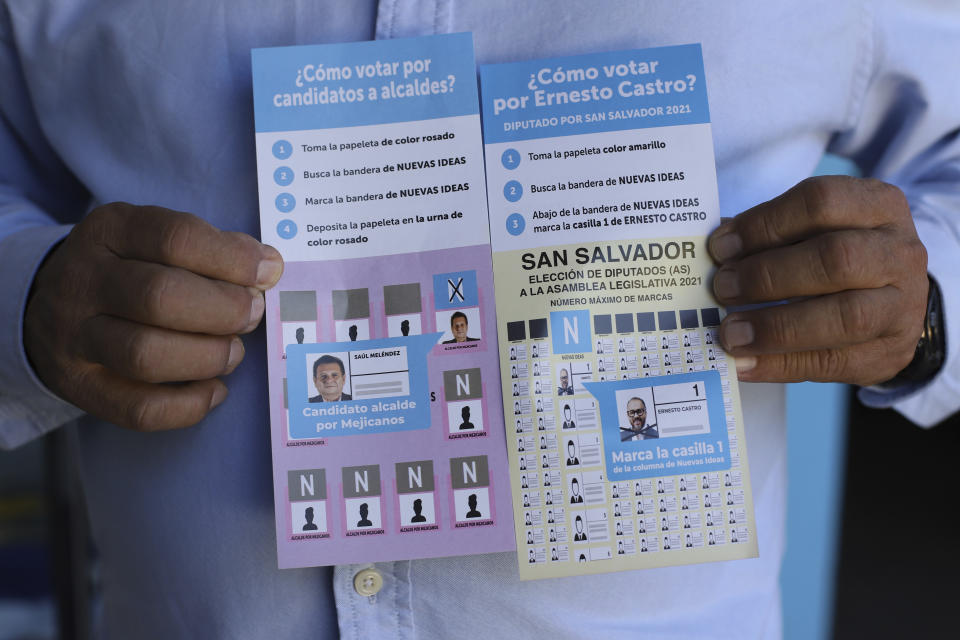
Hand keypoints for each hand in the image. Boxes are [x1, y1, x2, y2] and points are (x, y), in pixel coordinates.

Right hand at [24, 203, 283, 429]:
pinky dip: (189, 405)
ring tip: (233, 352)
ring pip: (144, 355)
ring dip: (207, 357)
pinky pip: (138, 409)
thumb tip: (267, 267)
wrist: (47, 307)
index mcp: (110, 231)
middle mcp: (83, 280)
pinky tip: (215, 389)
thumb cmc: (130, 270)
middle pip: (159, 296)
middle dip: (223, 310)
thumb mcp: (157, 240)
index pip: (175, 237)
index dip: (232, 258)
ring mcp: (73, 337)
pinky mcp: (78, 386)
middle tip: (251, 316)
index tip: (268, 272)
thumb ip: (212, 248)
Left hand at [708, 176, 927, 385]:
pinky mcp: (890, 353)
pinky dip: (779, 365)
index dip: (765, 224)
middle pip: (836, 258)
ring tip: (731, 333)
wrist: (895, 304)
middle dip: (768, 275)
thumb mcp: (815, 231)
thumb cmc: (839, 258)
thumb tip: (712, 251)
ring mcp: (903, 305)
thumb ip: (770, 235)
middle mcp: (899, 252)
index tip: (720, 247)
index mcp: (878, 206)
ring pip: (844, 316)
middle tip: (723, 288)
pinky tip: (743, 363)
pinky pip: (832, 363)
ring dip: (776, 326)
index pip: (820, 203)